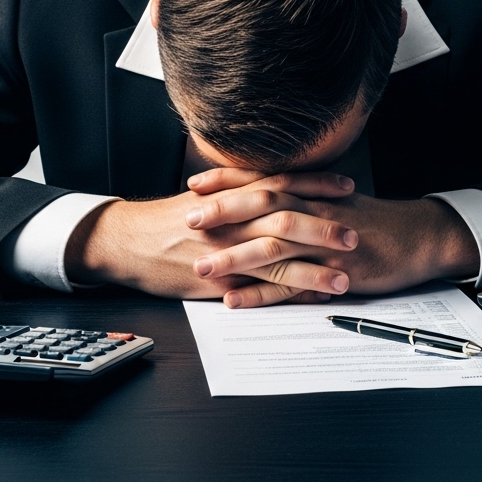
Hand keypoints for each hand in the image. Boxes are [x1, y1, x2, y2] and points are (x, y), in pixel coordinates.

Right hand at [64, 171, 358, 302]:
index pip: (281, 182)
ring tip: (345, 276)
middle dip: (323, 225)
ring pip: (276, 256)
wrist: (126, 241)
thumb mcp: (204, 195)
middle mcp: (231, 218)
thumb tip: (272, 185)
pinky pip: (257, 287)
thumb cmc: (165, 219)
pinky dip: (286, 293)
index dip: (316, 184)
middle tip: (356, 232)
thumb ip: (238, 190)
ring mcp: (225, 250)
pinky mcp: (217, 280)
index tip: (347, 185)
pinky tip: (310, 299)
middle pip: (285, 217)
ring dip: (314, 267)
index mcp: (231, 193)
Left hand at [187, 169, 479, 307]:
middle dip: (222, 213)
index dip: (227, 181)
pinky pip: (291, 284)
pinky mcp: (334, 272)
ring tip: (201, 268)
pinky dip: (261, 293)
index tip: (194, 184)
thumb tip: (269, 202)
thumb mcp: (336, 203)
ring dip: (234, 257)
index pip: (263, 180)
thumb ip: (303, 202)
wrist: (418, 237)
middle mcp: (314, 212)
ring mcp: (324, 242)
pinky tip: (235, 301)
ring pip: (272, 246)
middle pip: (262, 206)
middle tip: (186, 220)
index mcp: (312, 193)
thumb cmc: (376, 221)